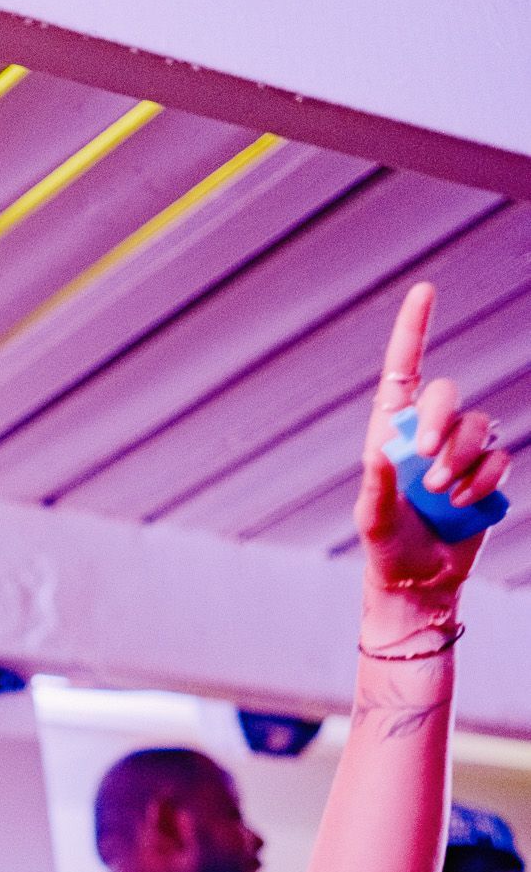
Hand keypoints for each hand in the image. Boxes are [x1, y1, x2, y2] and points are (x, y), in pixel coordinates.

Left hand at [355, 282, 509, 600]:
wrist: (419, 581)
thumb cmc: (387, 546)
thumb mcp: (372, 518)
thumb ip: (376, 485)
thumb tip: (382, 452)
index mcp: (393, 430)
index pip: (405, 369)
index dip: (415, 328)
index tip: (424, 290)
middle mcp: (430, 432)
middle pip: (447, 394)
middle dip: (440, 421)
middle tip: (425, 458)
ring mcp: (463, 452)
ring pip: (479, 426)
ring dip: (462, 457)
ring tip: (441, 493)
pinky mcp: (488, 475)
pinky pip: (499, 460)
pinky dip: (483, 481)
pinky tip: (462, 505)